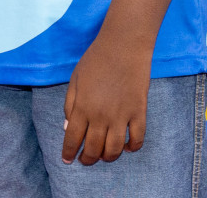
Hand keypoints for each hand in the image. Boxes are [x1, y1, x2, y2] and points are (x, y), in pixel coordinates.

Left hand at [61, 32, 151, 164]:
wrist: (123, 46)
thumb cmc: (96, 59)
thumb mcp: (75, 79)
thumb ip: (70, 103)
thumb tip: (67, 127)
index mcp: (82, 107)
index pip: (73, 138)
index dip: (69, 152)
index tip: (67, 160)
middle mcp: (100, 116)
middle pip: (94, 148)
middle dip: (87, 159)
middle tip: (85, 160)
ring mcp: (121, 116)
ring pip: (115, 149)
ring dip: (108, 157)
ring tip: (104, 157)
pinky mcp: (139, 112)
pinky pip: (138, 139)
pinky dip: (133, 148)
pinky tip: (127, 148)